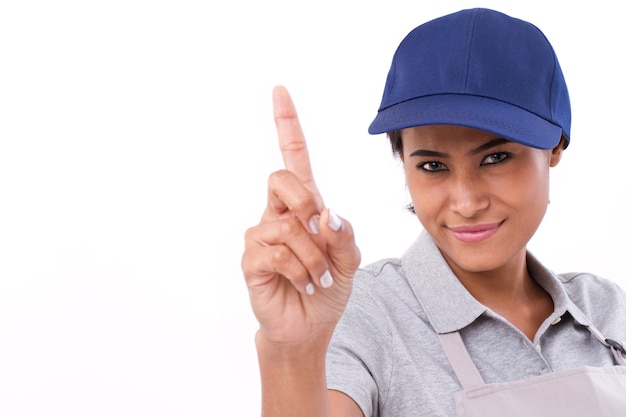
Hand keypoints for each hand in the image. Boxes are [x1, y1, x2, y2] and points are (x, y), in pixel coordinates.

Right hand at [241, 86, 360, 348]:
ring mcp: (262, 235)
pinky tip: (303, 284)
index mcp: (304, 205)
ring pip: (288, 226)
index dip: (287, 125)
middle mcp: (278, 213)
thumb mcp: (350, 259)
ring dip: (315, 257)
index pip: (294, 158)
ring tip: (319, 278)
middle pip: (281, 178)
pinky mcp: (252, 260)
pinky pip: (276, 253)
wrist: (311, 324)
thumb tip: (326, 213)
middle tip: (320, 233)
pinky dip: (300, 272)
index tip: (280, 91)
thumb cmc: (328, 286)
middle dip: (306, 202)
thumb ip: (344, 234)